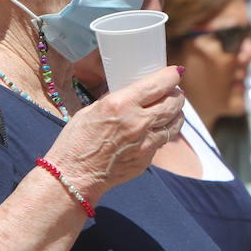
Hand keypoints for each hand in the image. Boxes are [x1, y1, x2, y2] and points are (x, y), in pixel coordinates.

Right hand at [44, 66, 184, 203]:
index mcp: (121, 104)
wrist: (74, 177)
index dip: (171, 76)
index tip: (174, 73)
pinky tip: (154, 130)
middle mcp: (138, 122)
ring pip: (176, 122)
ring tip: (170, 109)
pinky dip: (163, 132)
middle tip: (173, 91)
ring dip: (176, 113)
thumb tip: (134, 91)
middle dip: (177, 94)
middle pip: (174, 103)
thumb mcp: (92, 110)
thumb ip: (116, 99)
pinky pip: (163, 140)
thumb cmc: (76, 141)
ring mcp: (145, 143)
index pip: (159, 84)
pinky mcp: (147, 159)